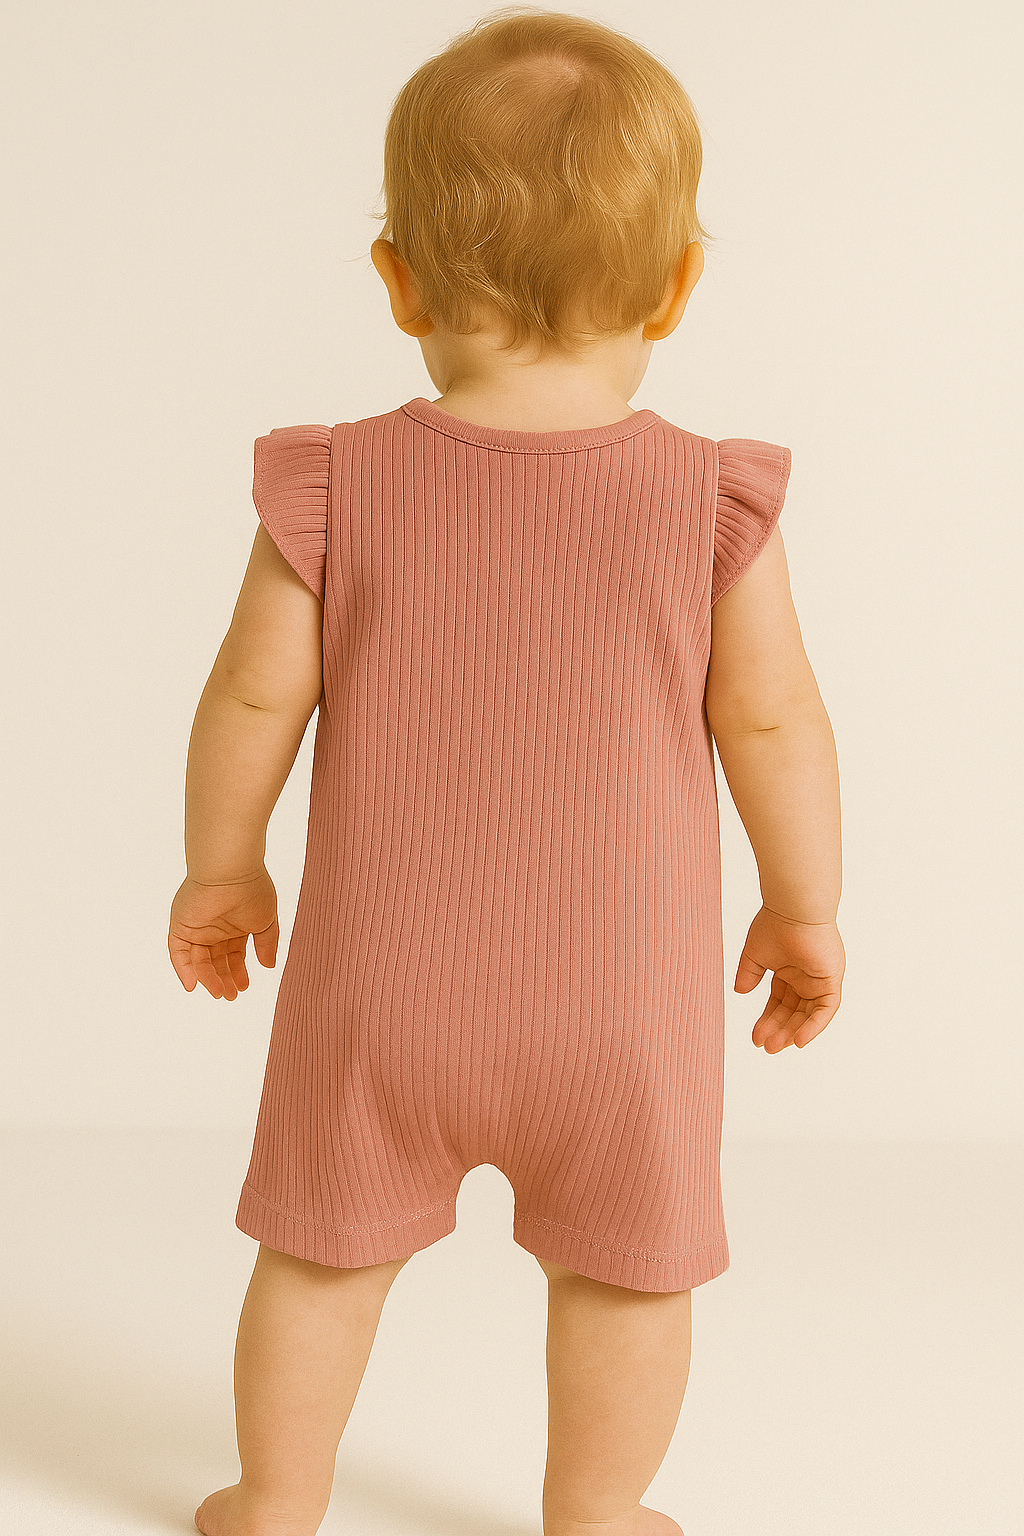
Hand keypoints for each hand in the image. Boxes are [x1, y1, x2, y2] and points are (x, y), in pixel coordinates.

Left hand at [168, 868, 278, 1000]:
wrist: (232, 871)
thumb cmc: (253, 889)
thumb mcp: (266, 922)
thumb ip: (267, 944)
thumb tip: (269, 966)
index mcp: (235, 925)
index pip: (234, 954)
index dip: (239, 972)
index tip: (244, 986)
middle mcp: (215, 928)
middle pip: (216, 960)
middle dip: (224, 979)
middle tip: (231, 996)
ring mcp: (197, 927)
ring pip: (198, 960)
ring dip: (208, 979)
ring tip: (220, 993)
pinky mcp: (182, 925)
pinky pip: (178, 952)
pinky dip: (183, 969)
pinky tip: (193, 986)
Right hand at [734, 904, 844, 1051]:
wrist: (792, 909)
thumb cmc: (774, 923)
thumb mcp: (755, 954)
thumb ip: (749, 974)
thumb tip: (740, 992)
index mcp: (788, 970)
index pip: (779, 1003)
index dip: (767, 1020)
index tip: (755, 1037)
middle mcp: (805, 977)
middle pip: (792, 1012)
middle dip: (778, 1030)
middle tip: (764, 1046)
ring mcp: (819, 980)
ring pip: (808, 1015)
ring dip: (792, 1032)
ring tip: (774, 1046)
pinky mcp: (831, 980)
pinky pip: (825, 1010)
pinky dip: (813, 1026)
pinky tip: (798, 1041)